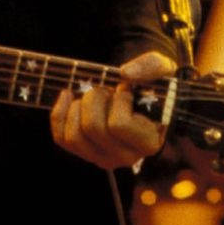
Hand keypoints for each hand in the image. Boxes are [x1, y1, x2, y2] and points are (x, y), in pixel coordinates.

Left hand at [49, 50, 174, 169]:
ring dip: (79, 106)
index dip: (118, 100)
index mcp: (148, 141)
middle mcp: (125, 157)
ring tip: (94, 96)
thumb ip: (151, 66)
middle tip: (108, 89)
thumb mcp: (163, 69)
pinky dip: (60, 114)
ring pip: (74, 136)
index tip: (127, 89)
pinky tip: (68, 96)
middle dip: (95, 98)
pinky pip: (61, 138)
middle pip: (93, 128)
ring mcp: (103, 158)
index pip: (119, 125)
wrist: (146, 97)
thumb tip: (125, 73)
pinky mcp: (86, 154)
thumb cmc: (156, 86)